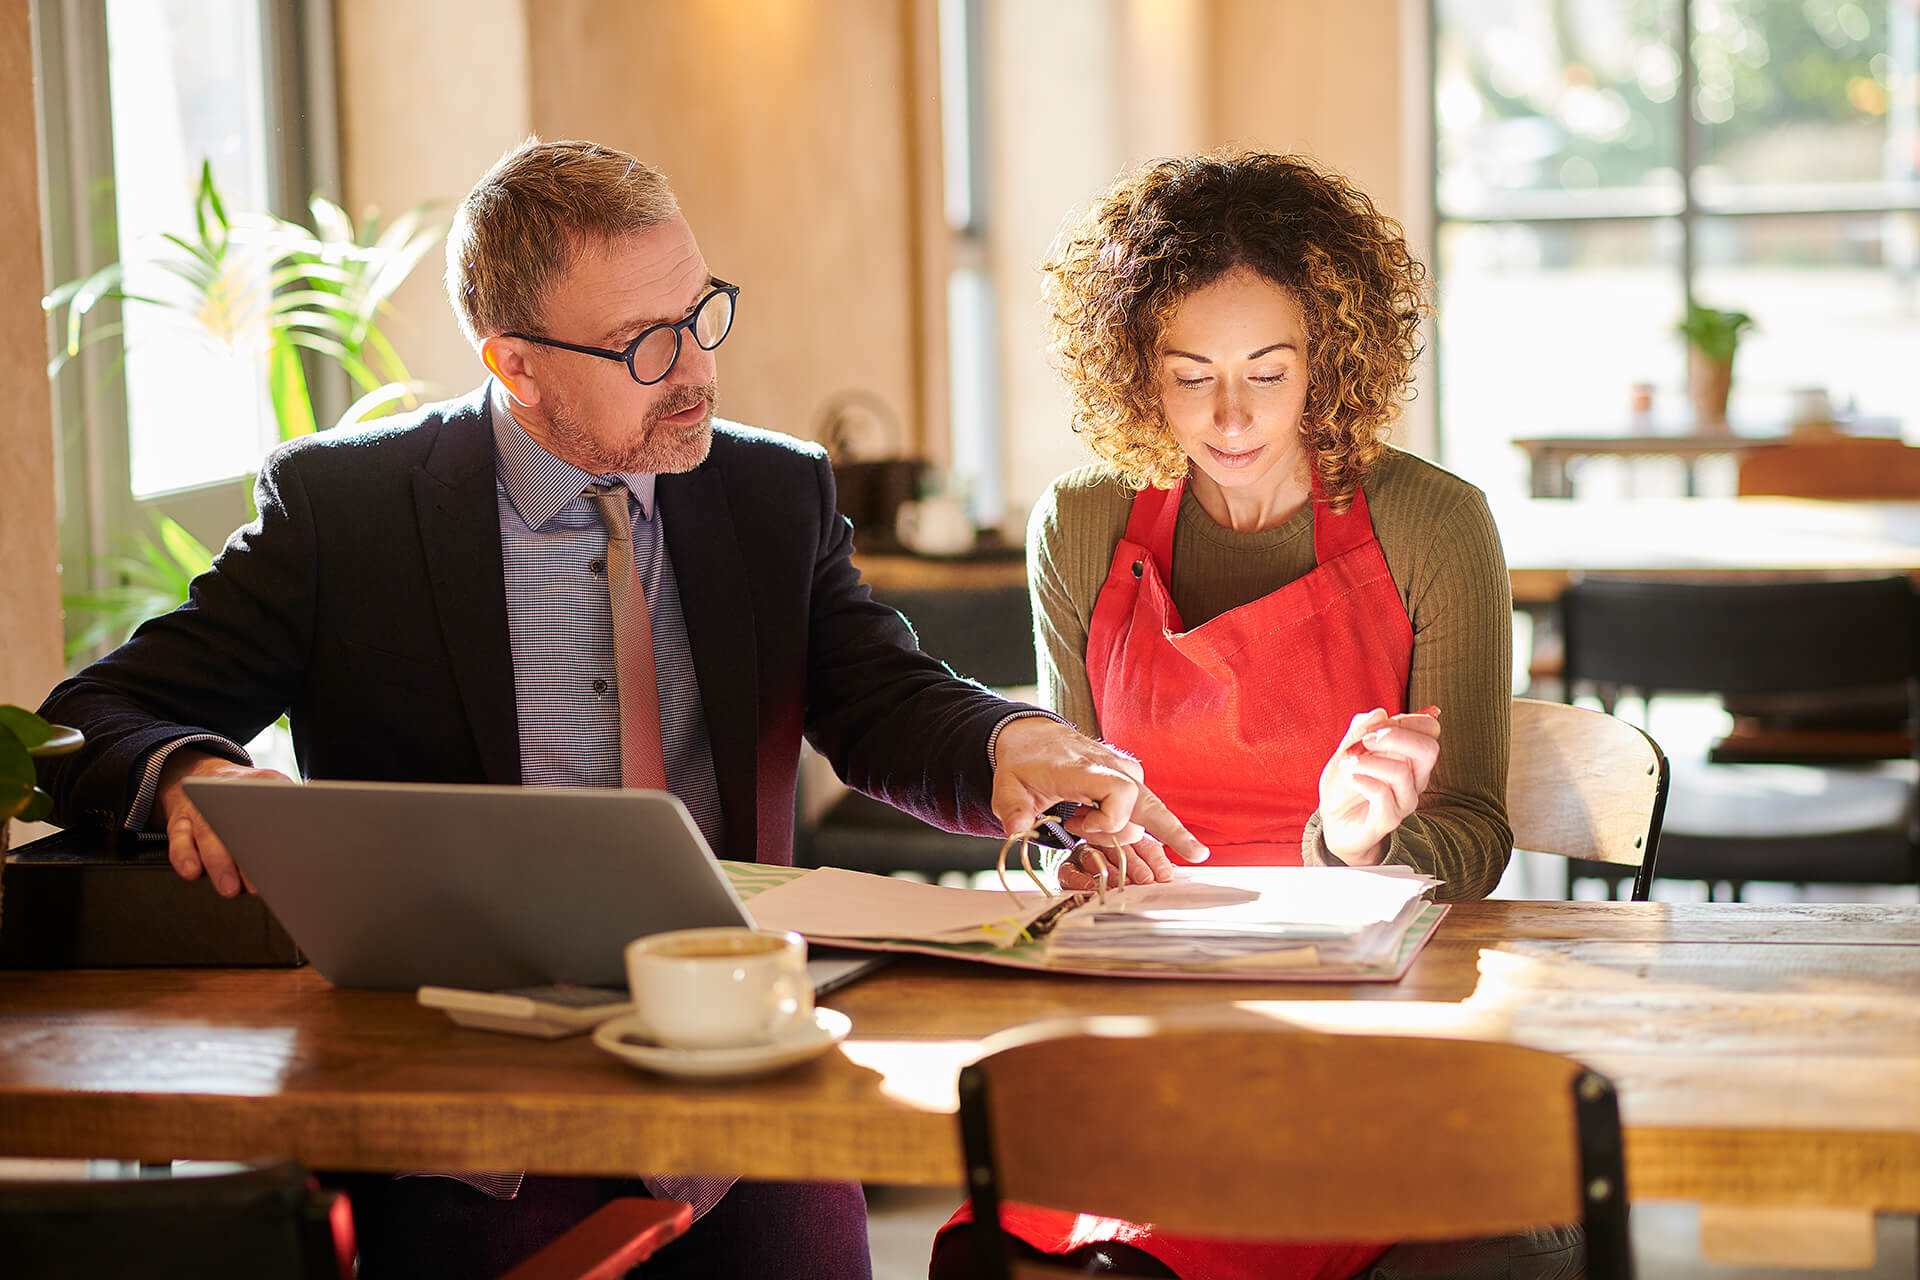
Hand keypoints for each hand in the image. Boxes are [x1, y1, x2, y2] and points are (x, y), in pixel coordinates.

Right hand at [155, 749, 290, 896]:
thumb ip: (296, 803)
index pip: (272, 799)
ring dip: (219, 864)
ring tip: (230, 888)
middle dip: (248, 855)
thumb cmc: (251, 791)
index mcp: (259, 783)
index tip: (294, 845)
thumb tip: (324, 826)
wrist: (207, 776)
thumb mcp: (276, 787)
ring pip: (207, 835)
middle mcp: (226, 794)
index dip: (282, 822)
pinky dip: (184, 857)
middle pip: (237, 822)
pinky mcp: (180, 823)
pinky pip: (178, 840)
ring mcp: (202, 809)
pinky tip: (192, 873)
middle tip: (261, 883)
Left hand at [989, 715, 1207, 886]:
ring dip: (1153, 835)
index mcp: (1086, 769)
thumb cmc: (1024, 762)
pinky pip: (1147, 807)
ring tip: (1172, 850)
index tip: (1079, 827)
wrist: (1034, 736)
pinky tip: (1174, 845)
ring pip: (1154, 807)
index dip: (1108, 822)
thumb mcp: (1008, 786)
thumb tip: (1016, 830)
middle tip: (1193, 856)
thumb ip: (1013, 809)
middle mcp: (1113, 769)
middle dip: (1171, 833)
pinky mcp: (1127, 780)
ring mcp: (1124, 774)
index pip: (1121, 794)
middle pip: (1152, 804)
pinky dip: (1153, 827)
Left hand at [1316, 706, 1441, 863]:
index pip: (1429, 729)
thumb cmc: (1347, 784)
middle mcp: (1415, 778)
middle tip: (1367, 739)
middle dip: (1397, 736)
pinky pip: (1384, 796)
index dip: (1406, 719)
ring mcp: (1404, 800)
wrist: (1335, 821)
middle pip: (1429, 749)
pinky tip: (1352, 777)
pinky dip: (1365, 781)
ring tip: (1347, 762)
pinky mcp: (1388, 819)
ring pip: (1402, 773)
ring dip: (1370, 761)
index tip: (1376, 724)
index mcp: (1410, 756)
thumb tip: (1380, 712)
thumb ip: (1361, 730)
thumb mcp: (1348, 750)